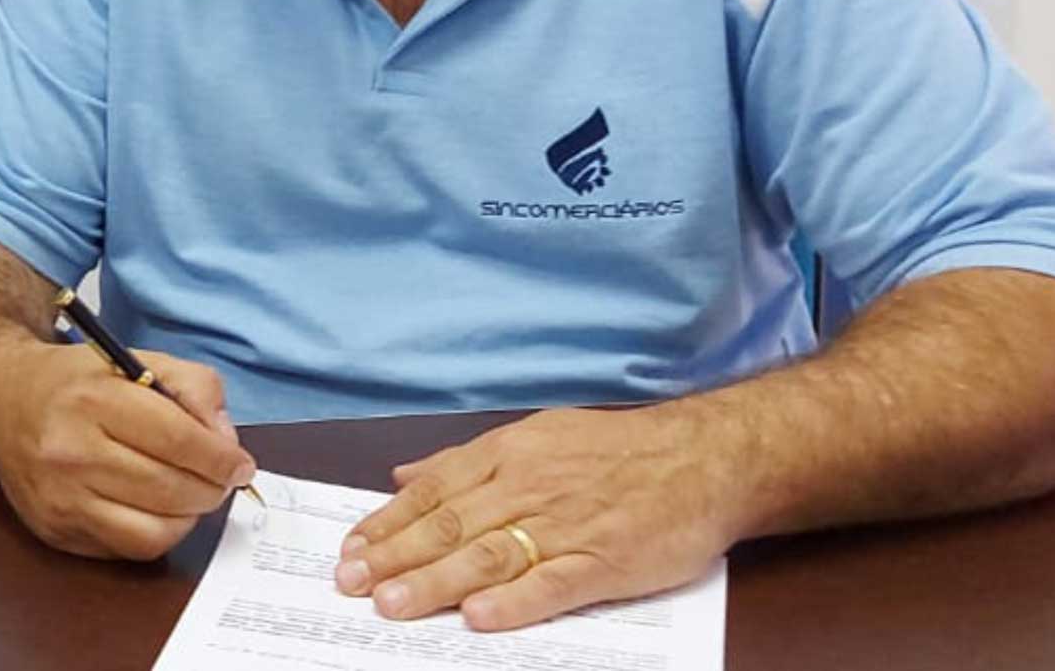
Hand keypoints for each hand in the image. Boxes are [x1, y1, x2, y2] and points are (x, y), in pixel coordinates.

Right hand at [0, 340, 254, 560]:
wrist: (0, 402)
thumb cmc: (75, 382)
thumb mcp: (135, 360)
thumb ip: (193, 386)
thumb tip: (225, 443)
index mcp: (93, 400)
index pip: (179, 440)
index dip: (222, 459)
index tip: (241, 465)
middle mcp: (71, 452)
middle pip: (170, 490)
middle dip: (211, 489)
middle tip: (220, 480)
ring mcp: (60, 498)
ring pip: (153, 532)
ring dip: (187, 517)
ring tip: (190, 495)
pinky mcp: (55, 531)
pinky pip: (127, 549)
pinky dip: (155, 533)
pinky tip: (155, 508)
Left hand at [335, 405, 745, 631]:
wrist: (704, 457)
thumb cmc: (617, 451)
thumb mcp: (535, 437)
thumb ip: (466, 462)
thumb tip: (404, 475)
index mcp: (510, 455)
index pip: (433, 491)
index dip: (388, 523)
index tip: (350, 549)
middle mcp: (530, 486)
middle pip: (451, 525)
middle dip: (395, 556)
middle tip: (351, 583)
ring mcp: (567, 524)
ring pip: (489, 554)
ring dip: (436, 582)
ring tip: (393, 604)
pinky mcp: (606, 559)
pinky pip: (553, 583)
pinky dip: (514, 601)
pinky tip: (478, 617)